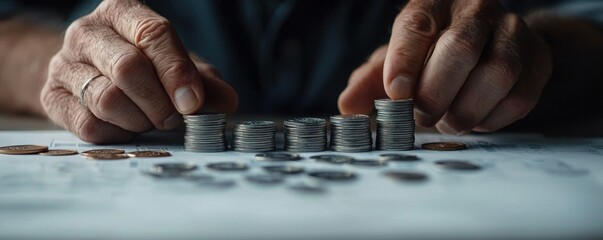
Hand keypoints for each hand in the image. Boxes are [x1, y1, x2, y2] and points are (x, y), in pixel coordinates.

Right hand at [40, 0, 237, 142]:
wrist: (89, 74)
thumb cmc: (144, 67)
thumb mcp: (179, 67)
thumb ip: (204, 82)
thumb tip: (227, 101)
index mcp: (123, 12)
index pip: (153, 34)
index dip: (177, 71)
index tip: (193, 102)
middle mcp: (88, 32)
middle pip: (128, 68)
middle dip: (159, 102)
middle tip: (174, 118)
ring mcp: (64, 64)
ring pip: (107, 100)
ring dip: (139, 120)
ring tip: (150, 121)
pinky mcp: (52, 97)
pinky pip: (89, 125)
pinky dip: (117, 135)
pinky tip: (126, 128)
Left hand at [339, 0, 551, 133]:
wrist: (483, 48)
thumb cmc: (429, 56)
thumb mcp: (393, 63)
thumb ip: (368, 82)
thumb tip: (347, 106)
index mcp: (434, 3)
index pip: (417, 23)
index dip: (404, 60)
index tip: (396, 93)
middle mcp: (475, 9)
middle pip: (459, 49)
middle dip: (435, 94)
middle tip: (421, 116)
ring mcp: (512, 31)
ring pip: (496, 74)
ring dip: (465, 111)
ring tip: (448, 121)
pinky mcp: (538, 59)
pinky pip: (519, 97)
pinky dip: (492, 119)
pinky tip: (475, 118)